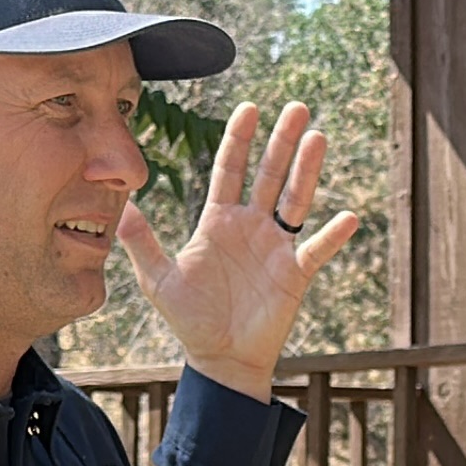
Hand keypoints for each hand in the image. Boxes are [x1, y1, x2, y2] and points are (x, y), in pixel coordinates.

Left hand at [121, 100, 361, 400]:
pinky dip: (333, 235)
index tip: (249, 107)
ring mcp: (276, 247)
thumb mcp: (158, 279)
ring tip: (318, 137)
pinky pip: (317, 249)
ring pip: (295, 199)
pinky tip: (347, 217)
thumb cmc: (190, 319)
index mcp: (219, 220)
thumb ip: (141, 241)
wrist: (220, 358)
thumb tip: (118, 205)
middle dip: (281, 141)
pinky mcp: (294, 274)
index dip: (239, 139)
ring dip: (307, 170)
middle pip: (269, 174)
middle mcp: (251, 226)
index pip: (231, 169)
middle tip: (296, 107)